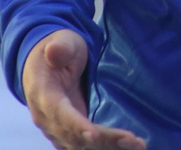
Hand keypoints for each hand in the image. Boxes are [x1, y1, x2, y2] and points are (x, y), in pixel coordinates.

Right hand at [22, 29, 145, 149]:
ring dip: (108, 146)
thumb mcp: (62, 41)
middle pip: (74, 135)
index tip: (93, 135)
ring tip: (137, 145)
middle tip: (132, 141)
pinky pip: (85, 145)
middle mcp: (46, 118)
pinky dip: (105, 147)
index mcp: (42, 94)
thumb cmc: (59, 48)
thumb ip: (60, 47)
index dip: (76, 125)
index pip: (59, 113)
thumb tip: (53, 52)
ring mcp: (56, 128)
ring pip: (81, 144)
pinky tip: (128, 146)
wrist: (45, 63)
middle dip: (103, 140)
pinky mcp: (68, 132)